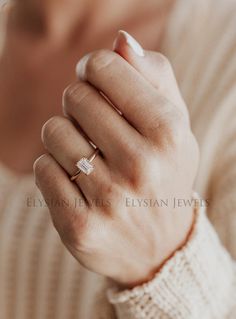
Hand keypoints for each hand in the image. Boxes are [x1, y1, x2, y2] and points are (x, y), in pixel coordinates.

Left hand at [34, 31, 198, 287]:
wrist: (160, 246)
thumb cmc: (165, 174)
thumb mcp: (174, 125)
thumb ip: (152, 77)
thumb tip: (120, 42)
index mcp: (168, 132)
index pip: (104, 67)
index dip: (93, 68)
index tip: (95, 80)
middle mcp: (141, 165)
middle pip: (74, 97)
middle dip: (79, 103)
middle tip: (94, 123)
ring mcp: (109, 199)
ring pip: (53, 132)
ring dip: (64, 136)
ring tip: (86, 154)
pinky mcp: (80, 226)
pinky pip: (42, 170)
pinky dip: (52, 168)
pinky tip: (76, 181)